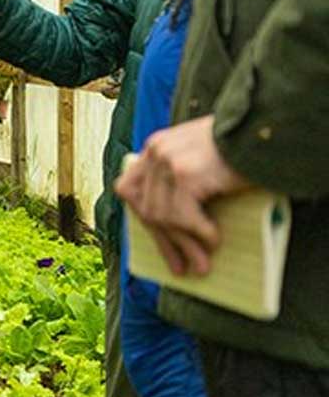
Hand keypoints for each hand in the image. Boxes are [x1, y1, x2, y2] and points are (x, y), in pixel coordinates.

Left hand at [115, 116, 249, 275]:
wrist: (267, 128)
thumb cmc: (241, 147)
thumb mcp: (201, 158)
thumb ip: (182, 179)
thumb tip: (177, 228)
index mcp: (156, 147)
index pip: (130, 190)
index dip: (143, 219)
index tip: (161, 242)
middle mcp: (156, 152)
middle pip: (146, 208)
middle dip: (166, 242)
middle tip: (183, 268)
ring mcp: (168, 162)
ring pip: (163, 218)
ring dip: (186, 244)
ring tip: (204, 260)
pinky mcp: (185, 175)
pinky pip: (184, 217)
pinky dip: (200, 233)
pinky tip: (215, 239)